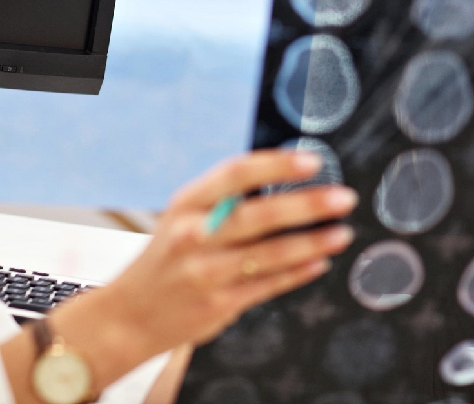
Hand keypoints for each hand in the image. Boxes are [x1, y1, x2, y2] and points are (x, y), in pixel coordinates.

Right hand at [2, 149, 357, 402]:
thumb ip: (226, 196)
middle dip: (306, 205)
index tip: (312, 160)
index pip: (235, 174)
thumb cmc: (169, 252)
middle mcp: (195, 236)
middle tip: (343, 197)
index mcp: (188, 202)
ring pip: (270, 255)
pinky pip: (269, 286)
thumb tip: (285, 173)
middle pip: (258, 215)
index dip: (276, 165)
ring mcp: (207, 274)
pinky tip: (320, 262)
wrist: (130, 313)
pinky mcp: (220, 306)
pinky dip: (298, 273)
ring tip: (342, 232)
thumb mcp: (185, 212)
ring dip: (313, 243)